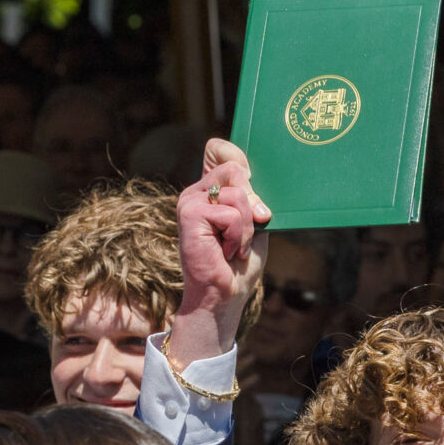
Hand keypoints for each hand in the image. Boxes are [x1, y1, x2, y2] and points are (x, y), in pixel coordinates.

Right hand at [172, 139, 270, 367]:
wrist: (224, 295)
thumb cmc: (239, 264)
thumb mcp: (254, 223)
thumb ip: (251, 195)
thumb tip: (246, 171)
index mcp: (210, 190)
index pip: (219, 149)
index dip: (237, 157)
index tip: (250, 182)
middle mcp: (197, 191)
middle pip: (236, 168)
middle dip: (254, 202)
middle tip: (252, 228)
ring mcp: (190, 201)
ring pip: (237, 194)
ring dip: (247, 227)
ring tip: (234, 246)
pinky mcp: (189, 214)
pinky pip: (230, 213)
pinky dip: (237, 236)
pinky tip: (226, 251)